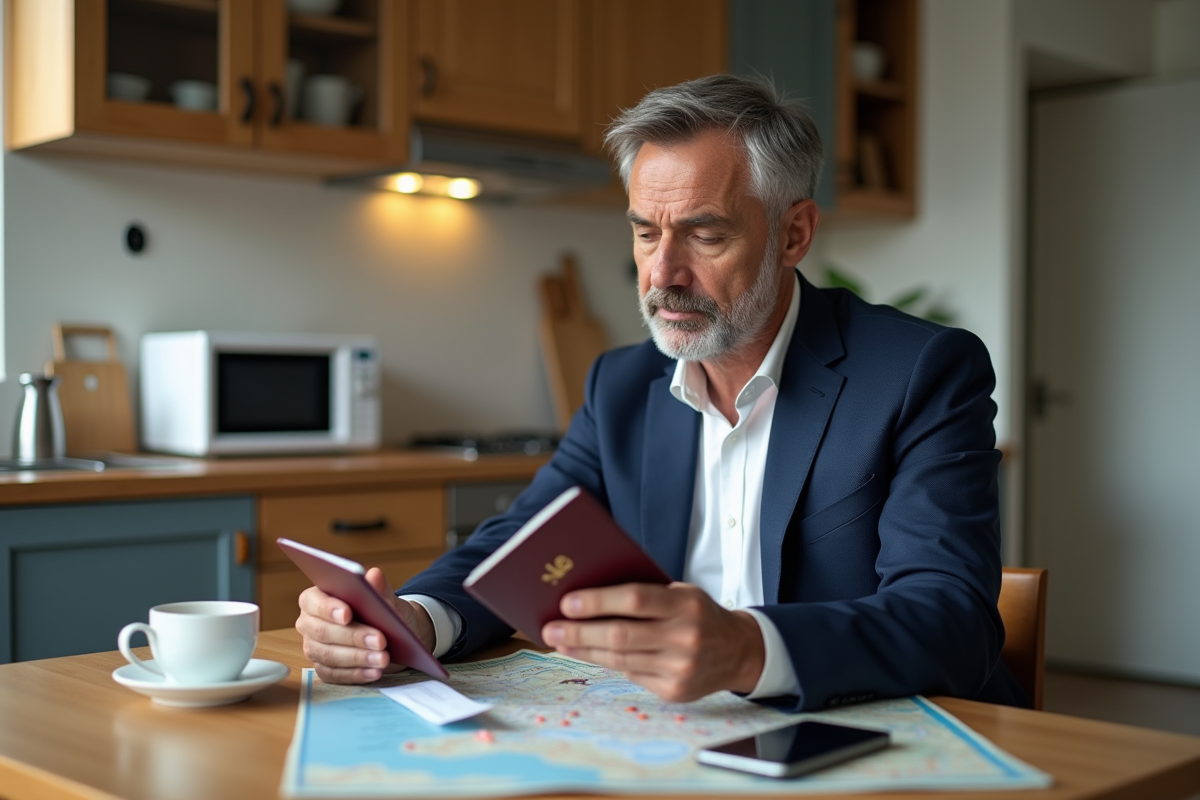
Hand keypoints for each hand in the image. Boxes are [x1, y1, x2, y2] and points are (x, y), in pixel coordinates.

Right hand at [295, 567, 435, 683]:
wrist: (393, 634)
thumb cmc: (383, 612)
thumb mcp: (387, 599)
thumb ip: (380, 589)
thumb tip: (374, 575)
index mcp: (317, 598)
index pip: (313, 601)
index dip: (328, 608)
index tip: (348, 614)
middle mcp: (309, 623)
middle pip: (322, 632)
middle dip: (352, 637)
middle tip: (379, 640)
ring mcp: (314, 648)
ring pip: (328, 655)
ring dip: (357, 658)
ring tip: (383, 659)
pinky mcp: (324, 669)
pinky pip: (335, 675)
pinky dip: (357, 674)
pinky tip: (375, 672)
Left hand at [540, 582, 764, 701]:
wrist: (739, 652)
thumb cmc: (699, 614)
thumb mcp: (682, 594)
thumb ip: (646, 594)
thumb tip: (589, 597)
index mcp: (686, 605)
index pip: (634, 600)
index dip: (597, 601)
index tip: (566, 602)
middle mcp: (685, 638)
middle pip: (621, 635)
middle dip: (580, 631)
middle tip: (550, 628)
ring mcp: (681, 668)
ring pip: (620, 660)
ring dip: (584, 650)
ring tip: (561, 641)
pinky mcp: (675, 691)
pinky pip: (631, 675)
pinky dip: (606, 663)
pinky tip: (588, 653)